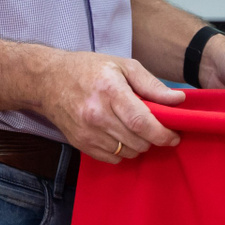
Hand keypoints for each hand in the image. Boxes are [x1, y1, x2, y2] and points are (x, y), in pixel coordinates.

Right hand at [39, 51, 185, 163]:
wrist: (47, 80)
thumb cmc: (87, 69)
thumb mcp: (122, 66)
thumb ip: (151, 84)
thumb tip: (177, 101)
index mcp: (110, 90)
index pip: (142, 122)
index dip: (163, 134)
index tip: (174, 136)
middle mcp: (96, 114)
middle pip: (138, 141)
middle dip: (153, 139)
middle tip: (154, 129)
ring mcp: (86, 131)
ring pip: (127, 153)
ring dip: (138, 145)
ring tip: (134, 130)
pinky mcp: (79, 143)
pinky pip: (112, 158)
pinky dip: (121, 151)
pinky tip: (118, 136)